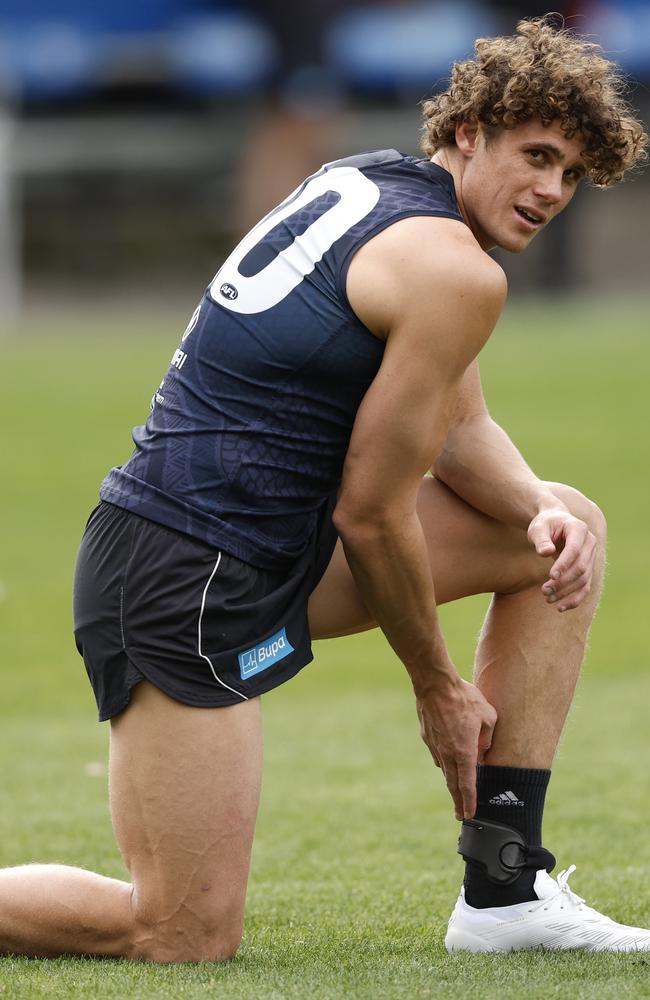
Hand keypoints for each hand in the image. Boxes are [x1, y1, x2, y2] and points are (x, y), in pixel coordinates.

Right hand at [416, 677, 496, 820]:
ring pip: (445, 769)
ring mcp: (435, 746)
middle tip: (460, 816)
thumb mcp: (488, 716)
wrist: (434, 684)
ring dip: (451, 782)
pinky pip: (438, 754)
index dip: (469, 801)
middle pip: (453, 784)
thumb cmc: (464, 698)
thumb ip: (487, 737)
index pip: (467, 783)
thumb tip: (483, 751)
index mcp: (464, 751)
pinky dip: (444, 762)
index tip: (470, 815)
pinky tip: (448, 761)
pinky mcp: (427, 737)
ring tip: (457, 792)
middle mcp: (447, 753)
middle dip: (458, 802)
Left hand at [527, 507, 597, 611]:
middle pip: (581, 567)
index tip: (550, 576)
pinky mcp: (588, 568)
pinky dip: (575, 599)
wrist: (555, 522)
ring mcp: (591, 556)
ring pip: (584, 580)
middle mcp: (590, 542)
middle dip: (563, 582)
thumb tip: (546, 553)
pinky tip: (561, 607)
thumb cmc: (544, 524)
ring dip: (567, 592)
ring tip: (547, 599)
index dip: (564, 564)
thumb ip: (541, 539)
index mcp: (579, 528)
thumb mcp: (538, 528)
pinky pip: (585, 587)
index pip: (575, 550)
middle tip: (544, 591)